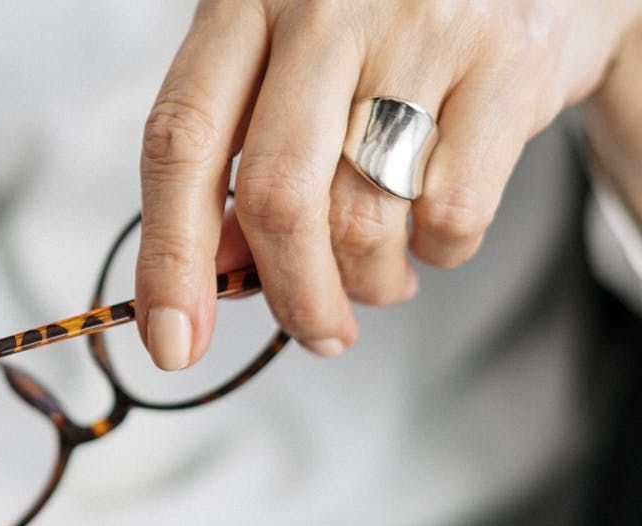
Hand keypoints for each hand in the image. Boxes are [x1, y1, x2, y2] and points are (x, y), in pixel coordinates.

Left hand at [136, 0, 641, 365]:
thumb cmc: (379, 29)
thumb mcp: (287, 65)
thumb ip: (241, 155)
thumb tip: (218, 275)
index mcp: (245, 3)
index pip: (180, 142)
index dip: (168, 258)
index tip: (173, 342)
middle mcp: (323, 8)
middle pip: (277, 196)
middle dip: (292, 296)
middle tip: (316, 333)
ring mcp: (418, 28)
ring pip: (363, 216)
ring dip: (367, 283)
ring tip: (381, 276)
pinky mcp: (506, 59)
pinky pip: (452, 212)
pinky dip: (439, 253)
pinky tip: (433, 233)